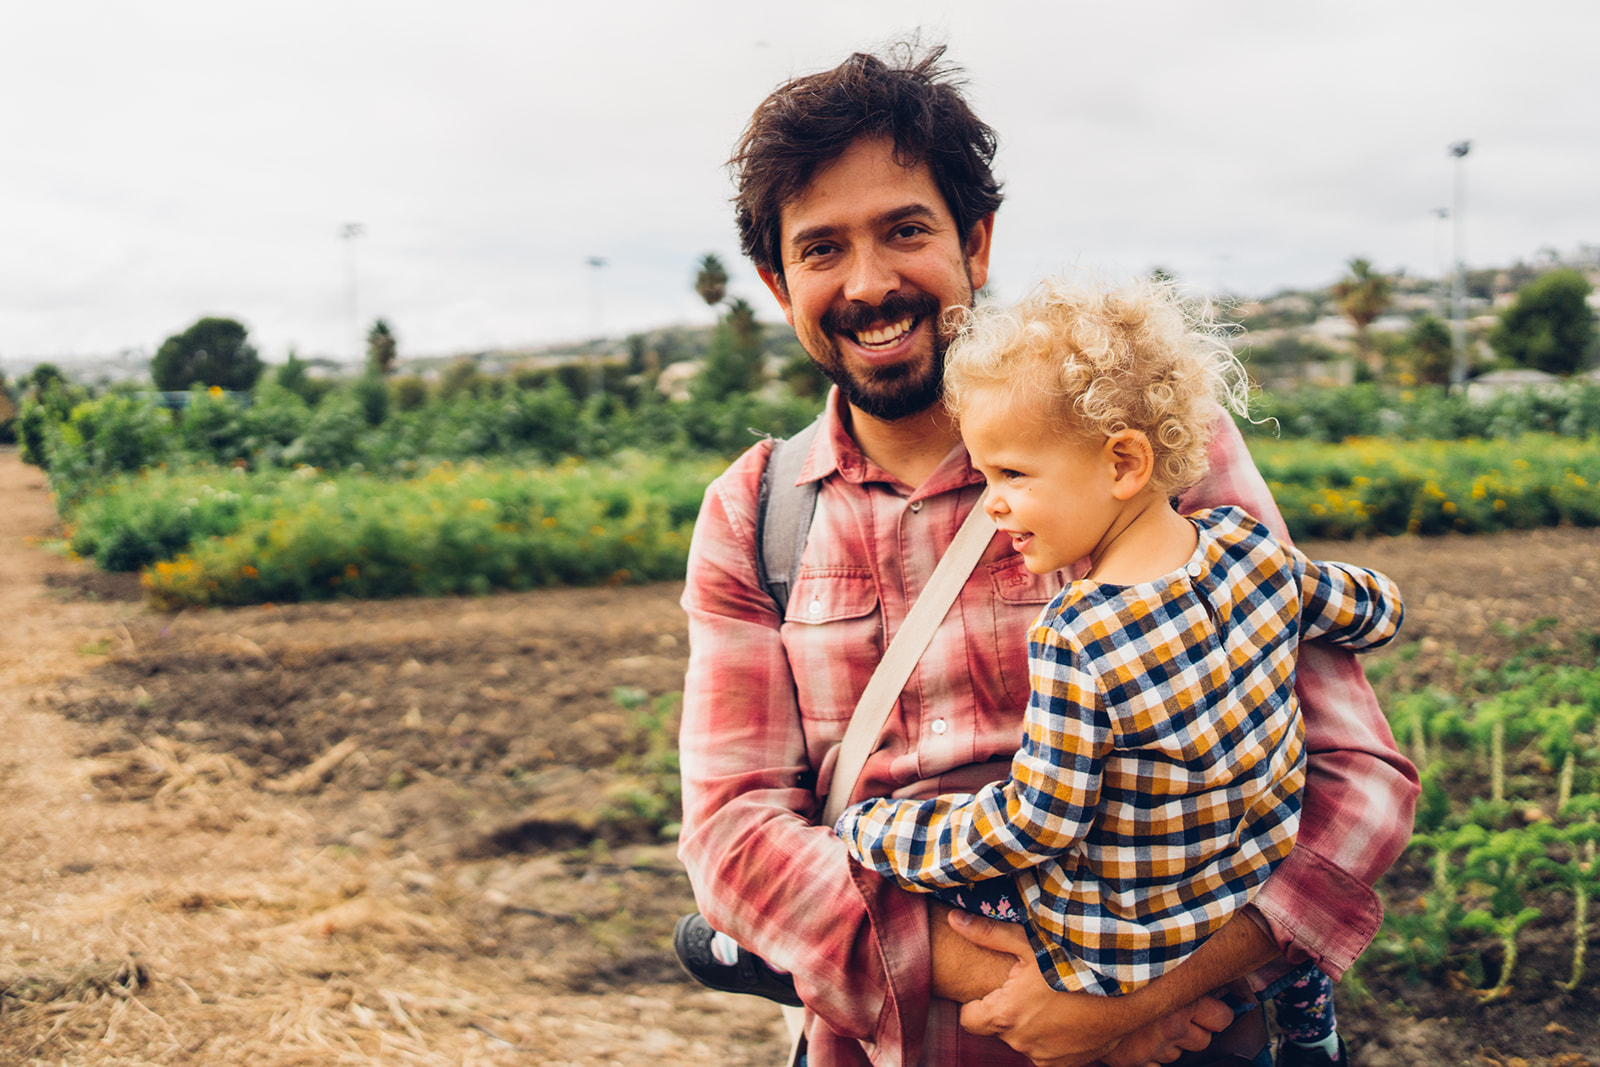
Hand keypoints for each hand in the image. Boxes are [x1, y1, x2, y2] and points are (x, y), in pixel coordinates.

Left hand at [946, 910, 1231, 1066]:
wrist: (1126, 990)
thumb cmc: (1075, 963)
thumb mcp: (1028, 943)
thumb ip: (987, 935)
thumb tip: (953, 921)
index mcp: (1004, 1015)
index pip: (968, 1018)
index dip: (978, 1002)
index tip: (996, 987)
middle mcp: (1021, 1042)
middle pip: (998, 1028)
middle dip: (1008, 1009)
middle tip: (1029, 986)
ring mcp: (1045, 1056)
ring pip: (1024, 1040)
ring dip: (1031, 1025)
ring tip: (1053, 999)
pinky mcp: (1067, 1064)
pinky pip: (1048, 1052)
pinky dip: (1053, 1038)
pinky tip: (1068, 1015)